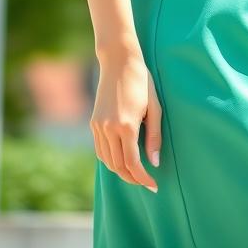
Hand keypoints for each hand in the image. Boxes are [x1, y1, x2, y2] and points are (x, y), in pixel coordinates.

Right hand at [91, 51, 161, 191]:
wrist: (119, 61)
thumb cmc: (141, 82)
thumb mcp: (154, 107)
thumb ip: (154, 136)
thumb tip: (154, 162)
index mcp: (126, 125)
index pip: (133, 163)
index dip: (143, 178)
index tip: (154, 185)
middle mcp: (109, 128)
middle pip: (118, 166)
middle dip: (133, 178)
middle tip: (146, 182)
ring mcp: (98, 126)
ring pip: (107, 161)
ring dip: (121, 171)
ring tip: (136, 173)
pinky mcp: (93, 122)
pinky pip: (100, 150)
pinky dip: (110, 159)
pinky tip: (122, 158)